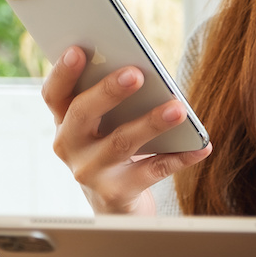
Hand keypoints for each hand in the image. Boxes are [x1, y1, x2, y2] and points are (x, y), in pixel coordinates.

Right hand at [41, 46, 211, 214]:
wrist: (116, 206)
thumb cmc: (114, 152)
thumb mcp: (104, 126)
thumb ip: (112, 101)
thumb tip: (142, 70)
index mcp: (65, 122)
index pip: (54, 94)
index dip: (62, 72)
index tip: (77, 50)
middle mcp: (70, 146)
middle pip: (83, 113)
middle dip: (109, 91)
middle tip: (136, 74)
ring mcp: (90, 172)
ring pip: (121, 143)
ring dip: (151, 123)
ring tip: (178, 109)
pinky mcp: (116, 194)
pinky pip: (153, 171)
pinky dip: (180, 158)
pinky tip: (201, 147)